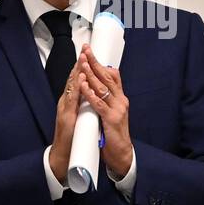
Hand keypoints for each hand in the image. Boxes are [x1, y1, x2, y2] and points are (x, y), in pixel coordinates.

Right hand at [47, 60, 82, 181]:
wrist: (63, 155)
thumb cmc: (71, 138)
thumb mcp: (77, 118)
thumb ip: (80, 106)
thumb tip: (86, 94)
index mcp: (70, 103)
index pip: (76, 81)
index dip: (81, 67)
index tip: (87, 54)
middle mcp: (65, 103)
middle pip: (72, 80)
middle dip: (79, 64)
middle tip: (84, 49)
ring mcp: (65, 109)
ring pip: (71, 86)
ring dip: (77, 71)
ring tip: (82, 57)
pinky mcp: (66, 116)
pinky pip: (72, 99)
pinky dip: (76, 88)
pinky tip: (79, 78)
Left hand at [76, 44, 132, 176]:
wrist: (121, 154)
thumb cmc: (112, 134)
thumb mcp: (110, 112)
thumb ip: (105, 100)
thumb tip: (97, 85)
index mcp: (120, 98)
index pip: (111, 76)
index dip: (100, 63)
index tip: (90, 52)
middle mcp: (120, 101)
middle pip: (107, 77)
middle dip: (95, 63)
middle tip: (85, 50)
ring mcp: (117, 109)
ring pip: (103, 87)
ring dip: (91, 74)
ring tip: (82, 62)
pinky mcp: (111, 119)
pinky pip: (99, 104)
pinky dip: (90, 93)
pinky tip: (84, 86)